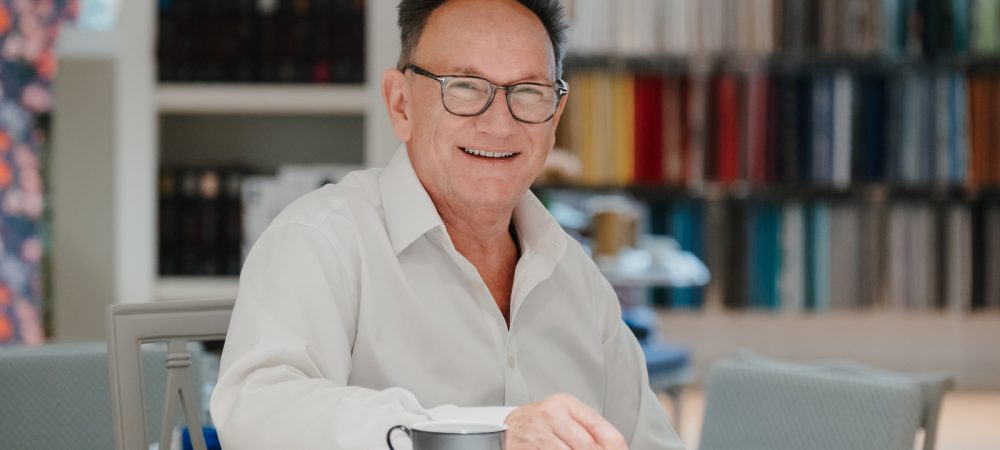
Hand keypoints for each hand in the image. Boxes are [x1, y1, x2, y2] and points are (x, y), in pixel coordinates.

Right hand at [504, 393, 627, 449]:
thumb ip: (590, 428)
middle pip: (589, 447)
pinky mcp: (529, 449)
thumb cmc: (543, 422)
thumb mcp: (566, 415)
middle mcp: (552, 416)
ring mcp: (539, 434)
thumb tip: (616, 446)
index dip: (617, 448)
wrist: (507, 427)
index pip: (602, 430)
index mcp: (567, 404)